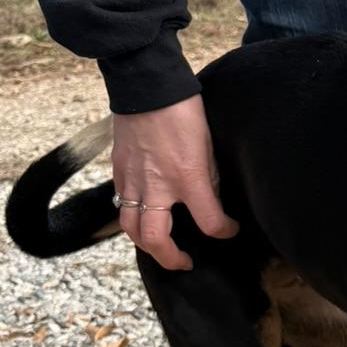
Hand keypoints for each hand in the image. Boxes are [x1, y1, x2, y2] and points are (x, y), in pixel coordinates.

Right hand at [110, 96, 237, 272]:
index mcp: (187, 177)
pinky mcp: (117, 169)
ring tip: (161, 247)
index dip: (224, 231)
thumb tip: (210, 200)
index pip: (209, 222)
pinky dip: (132, 217)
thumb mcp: (208, 146)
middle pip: (155, 239)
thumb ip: (209, 178)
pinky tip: (145, 216)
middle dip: (170, 258)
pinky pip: (121, 203)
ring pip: (130, 227)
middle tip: (184, 261)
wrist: (147, 85)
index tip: (229, 229)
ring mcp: (132, 178)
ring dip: (146, 244)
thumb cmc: (183, 110)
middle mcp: (156, 184)